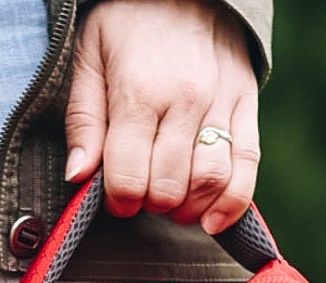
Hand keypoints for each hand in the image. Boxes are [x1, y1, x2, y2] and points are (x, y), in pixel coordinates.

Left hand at [64, 0, 261, 234]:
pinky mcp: (246, 104)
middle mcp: (185, 100)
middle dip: (150, 204)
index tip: (116, 195)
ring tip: (172, 202)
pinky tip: (211, 220)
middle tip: (143, 191)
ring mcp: (220, 102)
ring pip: (209, 183)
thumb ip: (83, 120)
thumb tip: (77, 176)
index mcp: (139, 92)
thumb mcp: (89, 56)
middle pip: (169, 188)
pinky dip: (231, 203)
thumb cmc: (128, 20)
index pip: (129, 179)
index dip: (119, 201)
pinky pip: (247, 166)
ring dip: (187, 209)